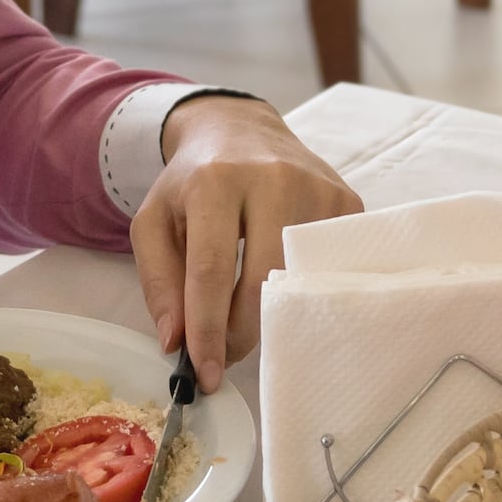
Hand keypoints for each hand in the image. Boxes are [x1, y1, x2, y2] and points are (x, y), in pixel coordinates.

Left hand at [131, 92, 356, 372]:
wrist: (240, 127)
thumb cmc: (192, 183)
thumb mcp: (154, 221)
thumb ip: (158, 281)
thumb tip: (175, 341)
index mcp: (214, 181)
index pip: (212, 270)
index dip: (207, 330)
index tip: (204, 374)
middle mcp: (271, 178)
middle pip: (262, 280)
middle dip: (240, 333)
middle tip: (224, 355)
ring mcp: (316, 187)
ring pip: (300, 279)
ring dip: (271, 317)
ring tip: (248, 324)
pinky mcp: (347, 200)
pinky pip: (328, 266)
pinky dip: (304, 292)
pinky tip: (284, 293)